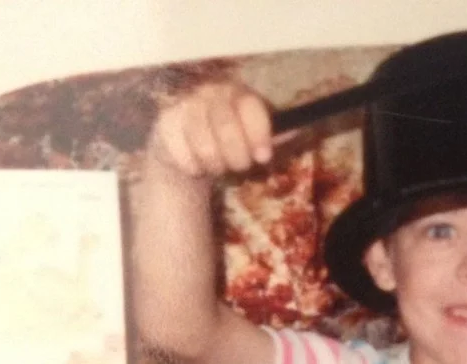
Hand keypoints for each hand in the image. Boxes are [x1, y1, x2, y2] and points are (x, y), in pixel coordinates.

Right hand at [150, 81, 273, 178]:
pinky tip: (195, 164)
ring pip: (204, 145)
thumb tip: (301, 128)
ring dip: (214, 164)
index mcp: (238, 93)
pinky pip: (182, 155)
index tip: (263, 157)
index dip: (258, 134)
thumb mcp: (253, 137)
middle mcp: (210, 92)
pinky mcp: (165, 123)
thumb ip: (275, 135)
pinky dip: (192, 167)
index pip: (250, 107)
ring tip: (216, 166)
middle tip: (239, 166)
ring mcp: (185, 105)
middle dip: (236, 156)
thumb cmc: (227, 141)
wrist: (186, 145)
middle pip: (226, 128)